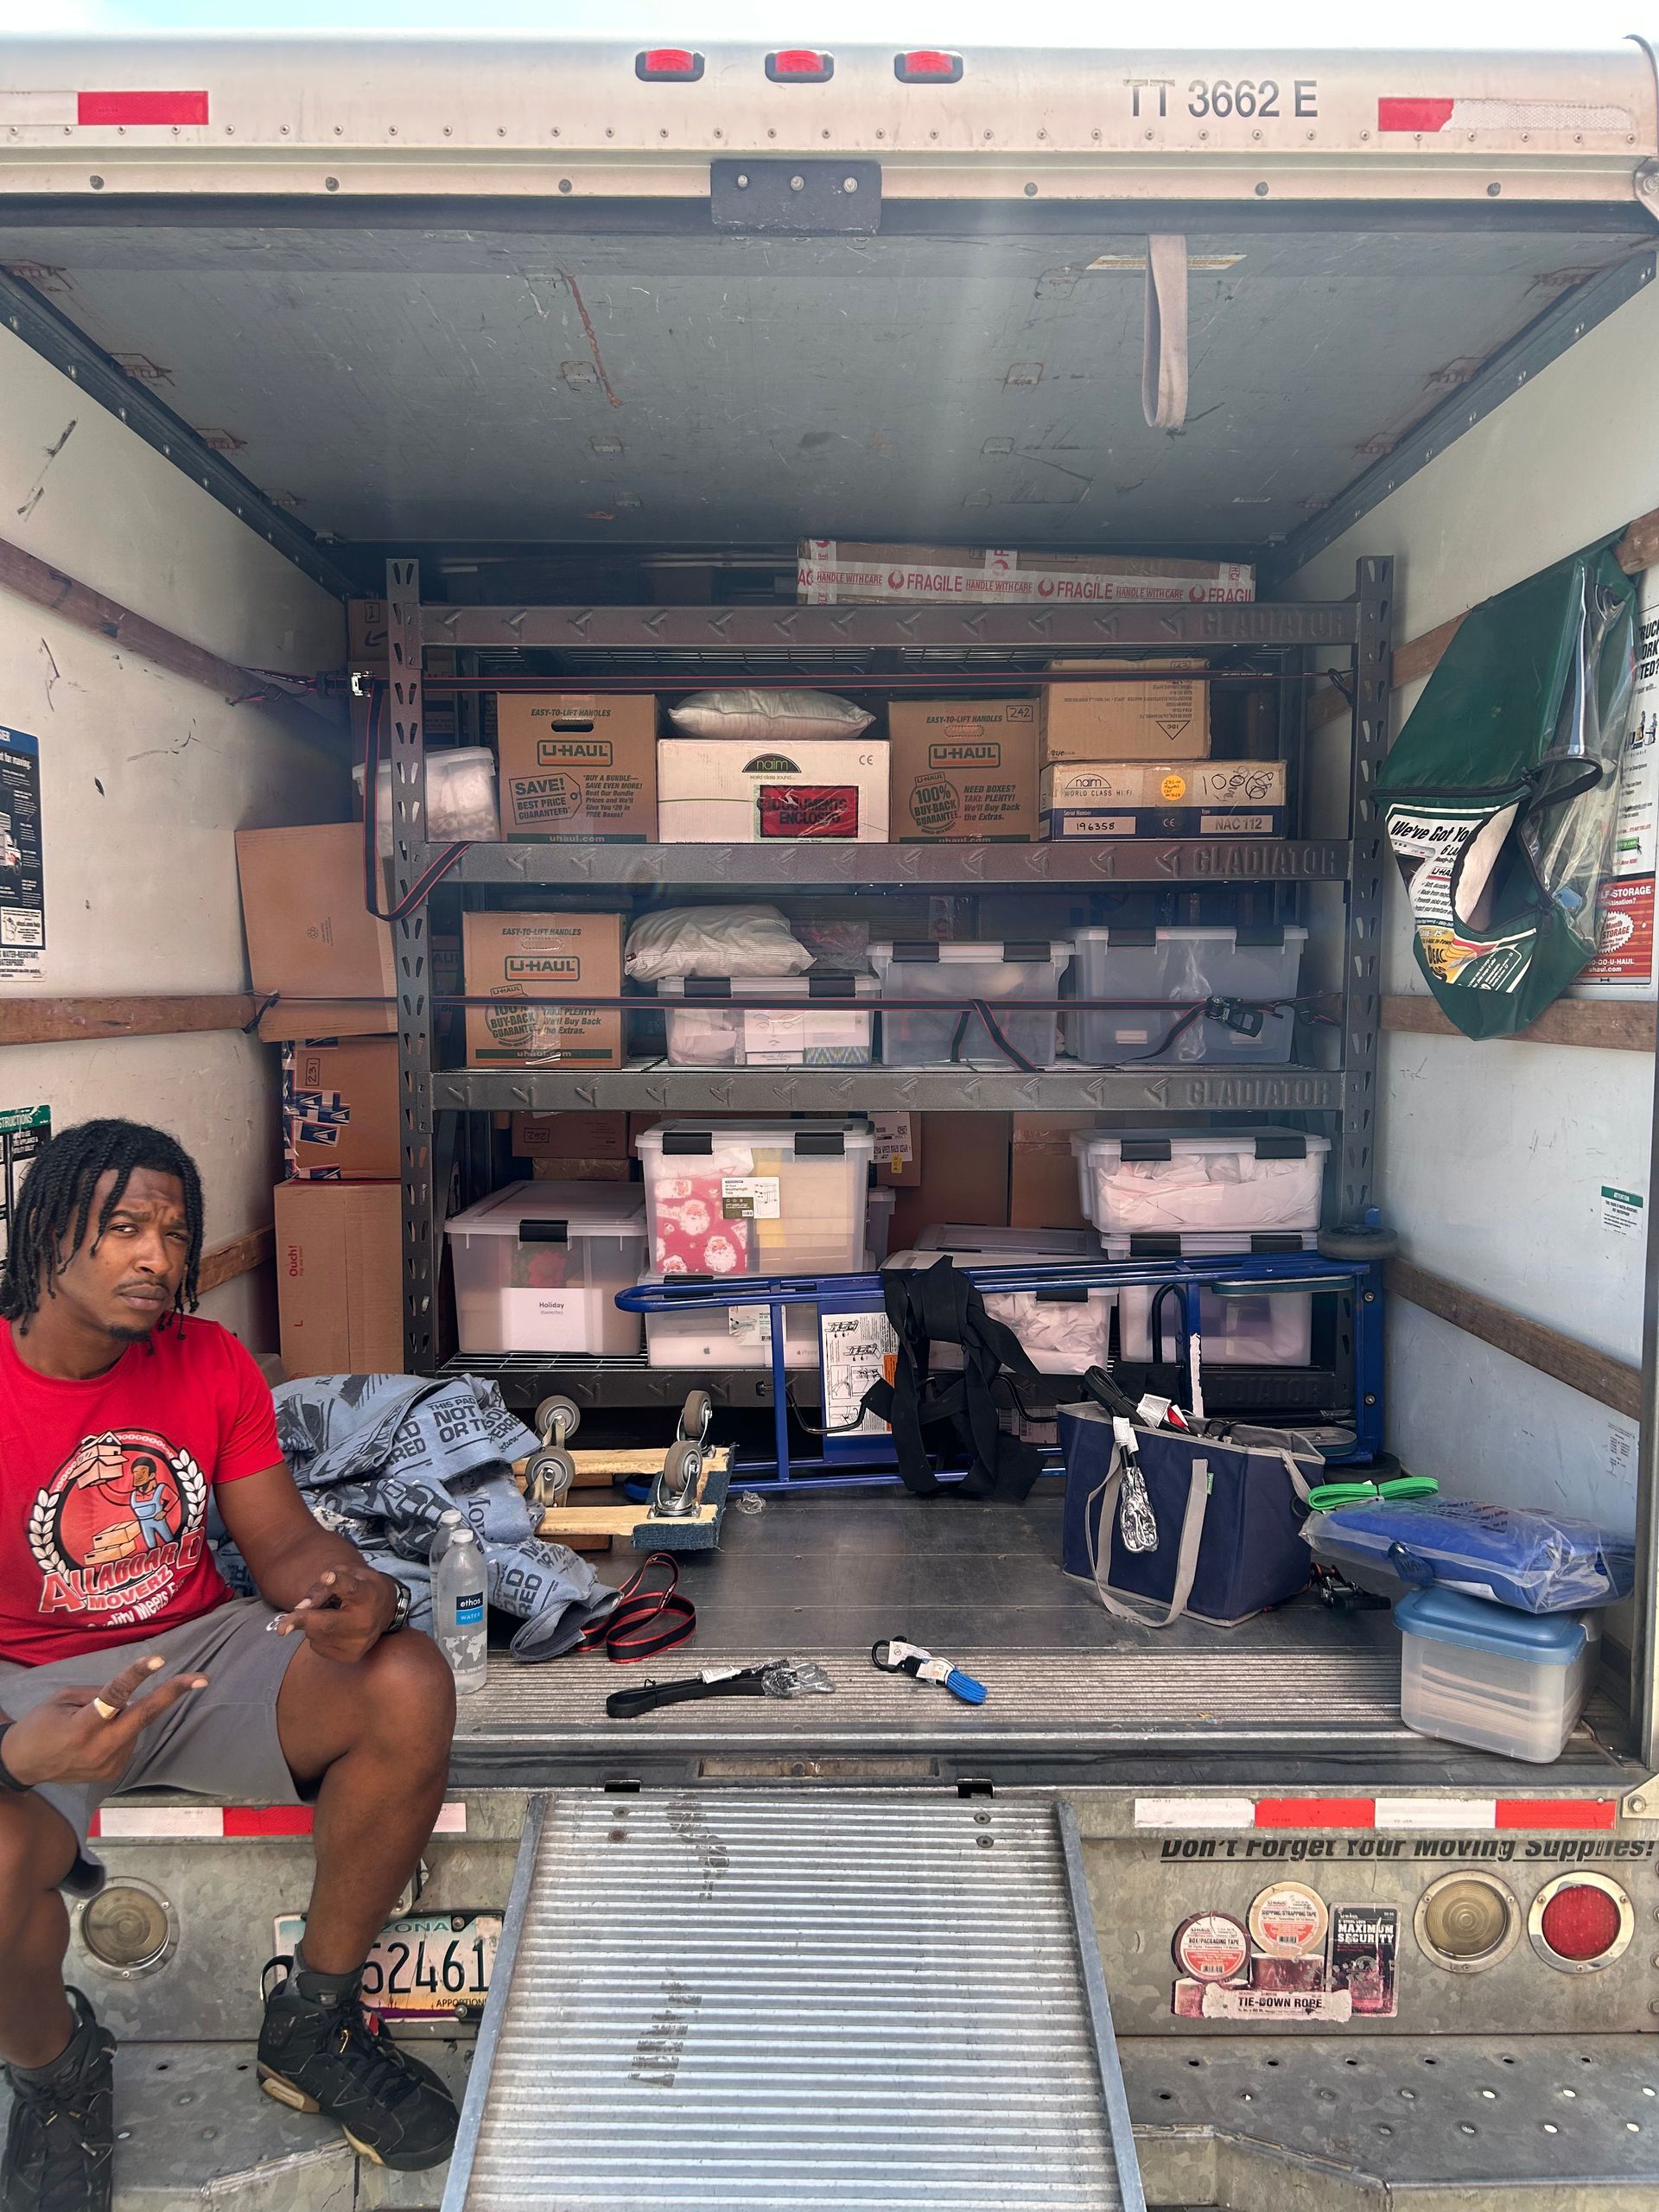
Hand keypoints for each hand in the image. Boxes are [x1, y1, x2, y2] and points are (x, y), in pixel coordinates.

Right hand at [2, 1654, 207, 1788]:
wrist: (23, 1766)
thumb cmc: (41, 1725)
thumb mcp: (62, 1699)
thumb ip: (98, 1694)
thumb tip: (129, 1693)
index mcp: (82, 1728)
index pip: (114, 1697)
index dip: (136, 1676)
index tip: (158, 1660)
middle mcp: (99, 1749)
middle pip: (143, 1717)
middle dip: (172, 1695)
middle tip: (202, 1678)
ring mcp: (109, 1765)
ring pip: (134, 1727)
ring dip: (128, 1716)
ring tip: (95, 1722)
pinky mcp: (113, 1773)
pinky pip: (128, 1741)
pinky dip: (122, 1731)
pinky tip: (99, 1737)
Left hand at [270, 1566, 396, 1663]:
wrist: (386, 1610)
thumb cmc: (361, 1588)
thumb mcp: (348, 1574)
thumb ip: (323, 1586)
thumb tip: (300, 1607)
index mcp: (366, 1595)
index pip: (351, 1588)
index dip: (338, 1582)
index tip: (327, 1576)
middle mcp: (365, 1622)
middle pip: (328, 1623)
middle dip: (303, 1623)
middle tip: (280, 1628)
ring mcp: (359, 1643)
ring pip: (317, 1635)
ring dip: (311, 1624)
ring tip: (329, 1613)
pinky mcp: (351, 1656)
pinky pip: (319, 1647)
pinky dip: (316, 1636)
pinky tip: (332, 1627)